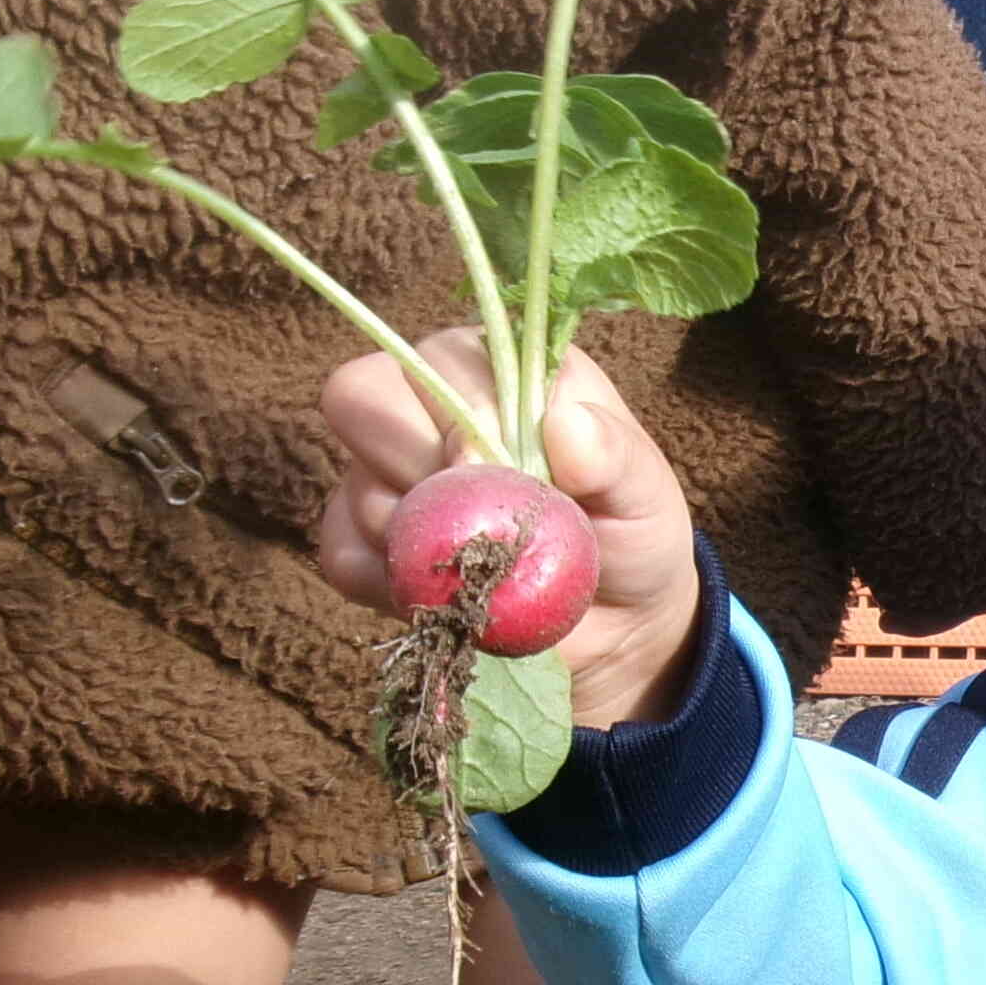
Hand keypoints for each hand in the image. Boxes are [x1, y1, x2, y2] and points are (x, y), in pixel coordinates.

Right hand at [319, 335, 706, 727]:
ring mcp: (386, 469)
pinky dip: (389, 588)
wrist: (611, 625)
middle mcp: (431, 403)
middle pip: (359, 396)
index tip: (509, 482)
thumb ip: (616, 456)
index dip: (461, 423)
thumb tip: (566, 424)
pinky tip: (448, 600)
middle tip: (485, 526)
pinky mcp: (361, 538)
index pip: (437, 359)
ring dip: (421, 545)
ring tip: (488, 570)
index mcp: (499, 368)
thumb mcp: (646, 495)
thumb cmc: (631, 534)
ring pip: (352, 486)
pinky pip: (339, 553)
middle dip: (420, 474)